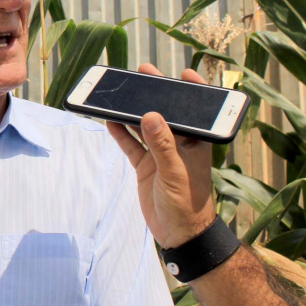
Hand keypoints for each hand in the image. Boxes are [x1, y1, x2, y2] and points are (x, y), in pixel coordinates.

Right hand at [105, 64, 215, 248]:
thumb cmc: (188, 204)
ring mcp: (160, 155)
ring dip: (134, 111)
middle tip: (143, 72)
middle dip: (155, 94)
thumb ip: (162, 144)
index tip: (184, 73)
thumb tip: (150, 115)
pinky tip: (109, 120)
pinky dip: (120, 132)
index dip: (192, 91)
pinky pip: (131, 144)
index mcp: (195, 143)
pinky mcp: (146, 166)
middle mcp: (178, 145)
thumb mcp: (176, 172)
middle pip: (165, 113)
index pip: (195, 112)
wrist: (179, 233)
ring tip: (121, 92)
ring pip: (144, 127)